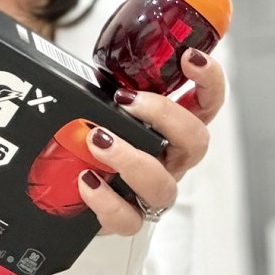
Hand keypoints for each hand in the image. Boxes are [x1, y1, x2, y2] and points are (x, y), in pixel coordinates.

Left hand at [77, 48, 225, 234]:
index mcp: (171, 129)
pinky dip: (106, 199)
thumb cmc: (93, 140)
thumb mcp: (102, 105)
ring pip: (162, 185)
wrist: (68, 188)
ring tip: (98, 140)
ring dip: (132, 159)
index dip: (209, 81)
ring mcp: (150, 191)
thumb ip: (102, 84)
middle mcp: (169, 160)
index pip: (206, 102)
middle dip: (166, 116)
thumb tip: (66, 57)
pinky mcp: (126, 218)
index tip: (191, 59)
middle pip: (196, 142)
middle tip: (129, 101)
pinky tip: (86, 180)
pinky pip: (127, 217)